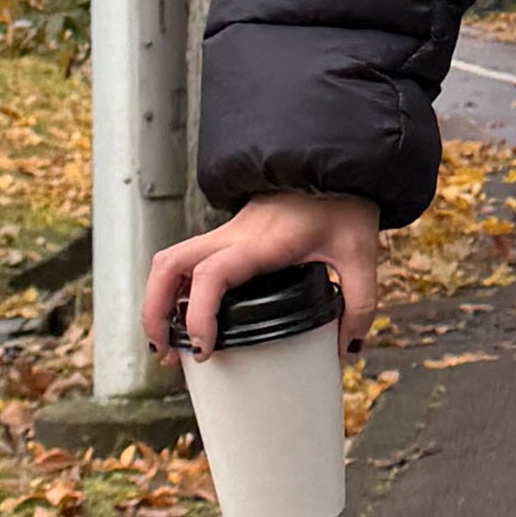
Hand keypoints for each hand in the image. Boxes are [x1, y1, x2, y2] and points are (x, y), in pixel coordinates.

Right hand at [146, 195, 381, 360]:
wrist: (333, 163)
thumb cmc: (344, 202)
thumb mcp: (360, 255)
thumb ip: (358, 305)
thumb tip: (346, 350)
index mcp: (263, 242)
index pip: (213, 274)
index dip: (199, 314)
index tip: (205, 348)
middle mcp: (234, 235)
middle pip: (168, 265)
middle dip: (155, 312)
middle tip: (168, 353)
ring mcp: (226, 233)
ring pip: (170, 260)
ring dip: (158, 300)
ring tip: (170, 342)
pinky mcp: (227, 235)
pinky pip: (187, 260)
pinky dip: (176, 289)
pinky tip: (188, 316)